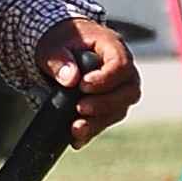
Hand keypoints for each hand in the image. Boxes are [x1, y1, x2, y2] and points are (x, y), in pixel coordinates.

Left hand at [34, 17, 141, 146]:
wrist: (60, 48)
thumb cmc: (60, 41)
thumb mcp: (52, 46)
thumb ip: (59, 60)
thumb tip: (70, 79)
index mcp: (112, 46)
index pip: (121, 65)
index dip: (106, 79)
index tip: (83, 86)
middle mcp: (122, 69)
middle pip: (129, 91)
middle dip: (105, 104)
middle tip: (80, 108)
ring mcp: (119, 88)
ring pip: (120, 109)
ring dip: (99, 121)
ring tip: (76, 129)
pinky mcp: (109, 104)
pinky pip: (107, 120)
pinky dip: (93, 130)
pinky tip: (76, 139)